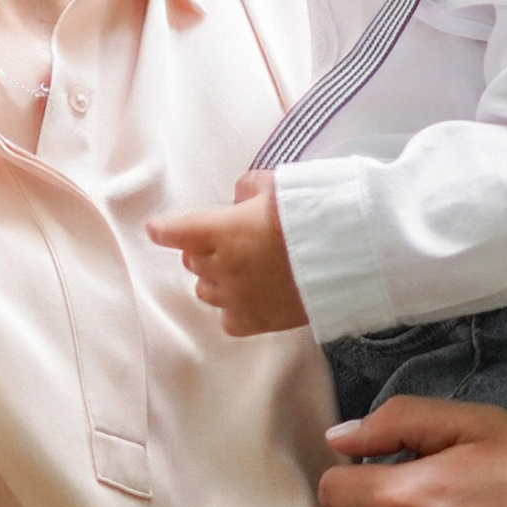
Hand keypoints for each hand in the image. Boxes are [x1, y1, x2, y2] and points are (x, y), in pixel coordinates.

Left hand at [146, 175, 307, 335]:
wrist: (348, 255)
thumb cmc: (312, 214)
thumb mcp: (277, 185)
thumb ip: (248, 189)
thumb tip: (239, 199)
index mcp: (220, 230)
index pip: (173, 231)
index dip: (163, 229)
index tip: (157, 229)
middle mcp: (221, 266)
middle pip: (192, 261)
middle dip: (202, 250)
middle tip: (227, 240)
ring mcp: (237, 297)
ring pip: (206, 291)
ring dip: (216, 278)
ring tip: (242, 269)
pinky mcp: (257, 321)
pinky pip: (228, 320)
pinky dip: (233, 309)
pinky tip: (250, 297)